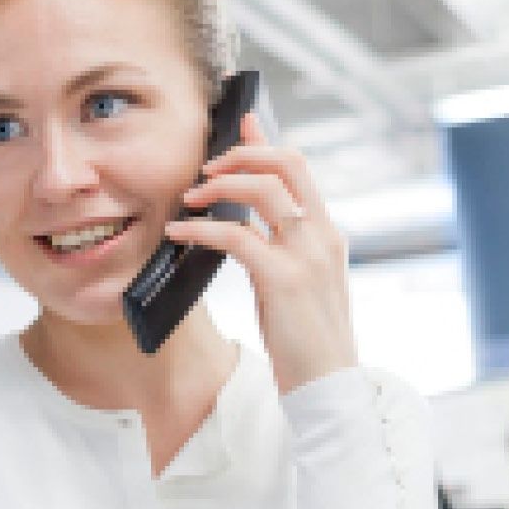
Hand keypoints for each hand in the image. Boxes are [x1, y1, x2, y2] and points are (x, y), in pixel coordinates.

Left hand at [165, 112, 358, 393]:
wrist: (329, 385)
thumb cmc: (307, 340)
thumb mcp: (300, 285)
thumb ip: (282, 249)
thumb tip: (249, 225)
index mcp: (326, 235)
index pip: (300, 170)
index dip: (267, 142)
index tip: (241, 124)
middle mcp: (322, 236)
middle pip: (287, 164)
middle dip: (242, 154)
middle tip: (206, 167)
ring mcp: (307, 256)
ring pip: (264, 190)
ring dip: (220, 186)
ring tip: (189, 198)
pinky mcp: (284, 280)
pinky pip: (237, 237)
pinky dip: (202, 229)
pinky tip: (179, 234)